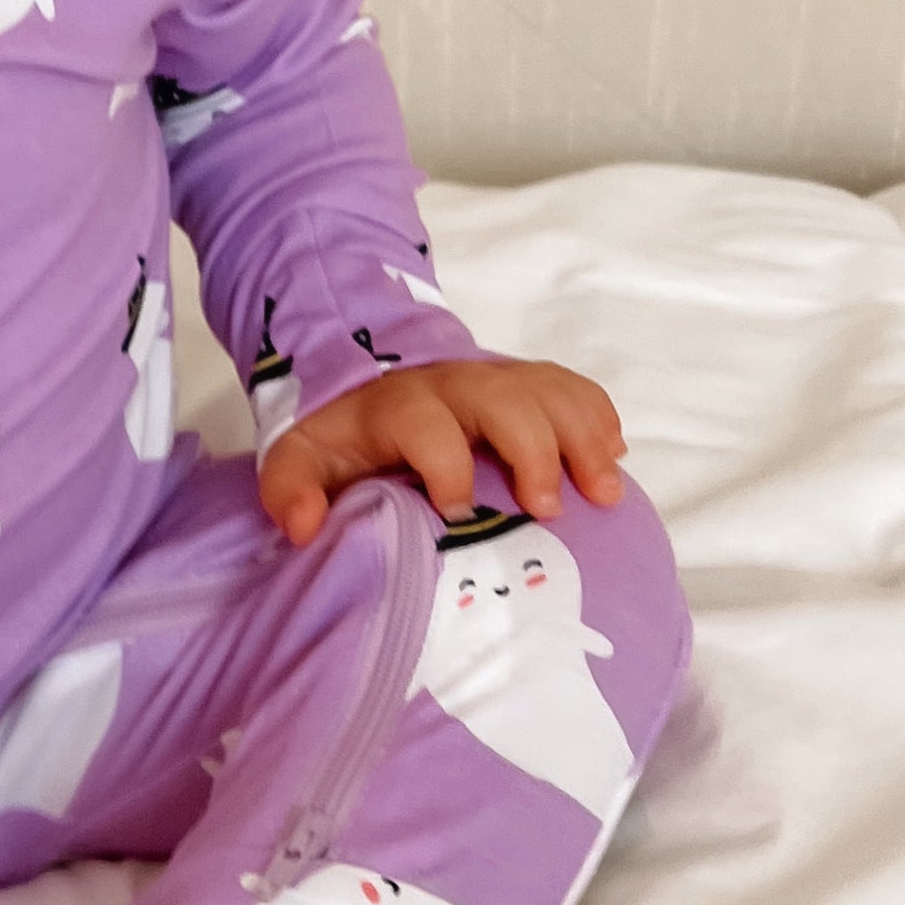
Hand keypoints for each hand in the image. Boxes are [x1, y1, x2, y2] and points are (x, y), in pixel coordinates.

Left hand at [258, 358, 626, 546]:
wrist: (368, 378)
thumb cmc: (344, 435)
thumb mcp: (302, 456)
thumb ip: (291, 487)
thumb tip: (301, 526)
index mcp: (396, 405)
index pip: (423, 421)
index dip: (444, 462)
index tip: (458, 509)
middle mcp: (453, 385)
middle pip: (503, 397)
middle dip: (531, 447)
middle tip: (548, 508)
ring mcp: (497, 380)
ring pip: (549, 389)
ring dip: (582, 434)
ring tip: (605, 492)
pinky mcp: (527, 385)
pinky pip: (572, 388)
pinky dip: (598, 417)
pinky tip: (614, 457)